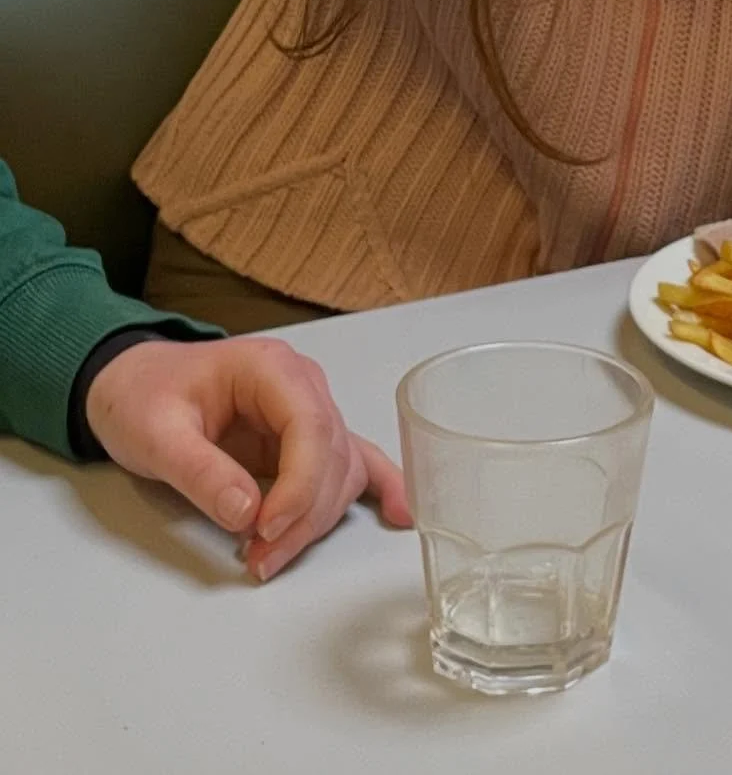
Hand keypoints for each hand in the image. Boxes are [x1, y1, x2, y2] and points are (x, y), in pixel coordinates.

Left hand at [85, 336, 410, 582]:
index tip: (266, 530)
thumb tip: (247, 513)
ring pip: (338, 471)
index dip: (299, 485)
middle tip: (258, 559)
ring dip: (315, 520)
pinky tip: (400, 512)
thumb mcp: (155, 433)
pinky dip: (378, 488)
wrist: (134, 386)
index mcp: (271, 369)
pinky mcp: (304, 442)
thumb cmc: (143, 397)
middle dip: (302, 515)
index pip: (310, 426)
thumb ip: (200, 471)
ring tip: (268, 559)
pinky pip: (348, 464)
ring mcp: (308, 413)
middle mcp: (302, 387)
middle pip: (329, 455)